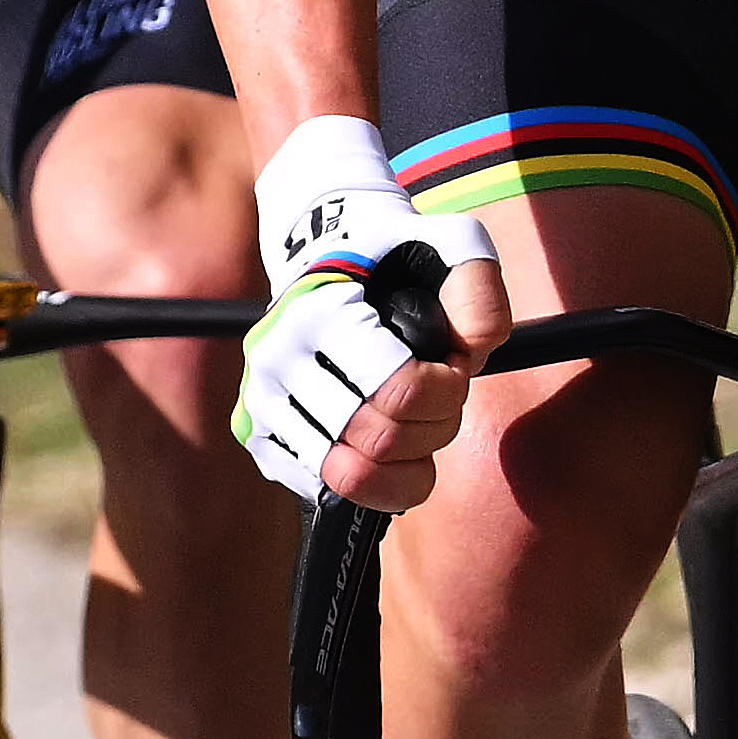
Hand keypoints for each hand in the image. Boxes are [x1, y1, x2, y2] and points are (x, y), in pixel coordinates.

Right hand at [236, 116, 505, 507]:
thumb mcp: (451, 246)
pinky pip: (327, 493)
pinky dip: (376, 484)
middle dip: (435, 427)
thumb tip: (474, 351)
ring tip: (419, 424)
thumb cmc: (396, 255)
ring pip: (351, 477)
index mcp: (316, 311)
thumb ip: (479, 292)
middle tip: (443, 395)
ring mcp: (259, 402)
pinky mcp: (259, 438)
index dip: (447, 391)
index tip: (455, 367)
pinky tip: (392, 446)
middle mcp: (274, 359)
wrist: (326, 252)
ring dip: (407, 462)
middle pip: (380, 440)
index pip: (399, 393)